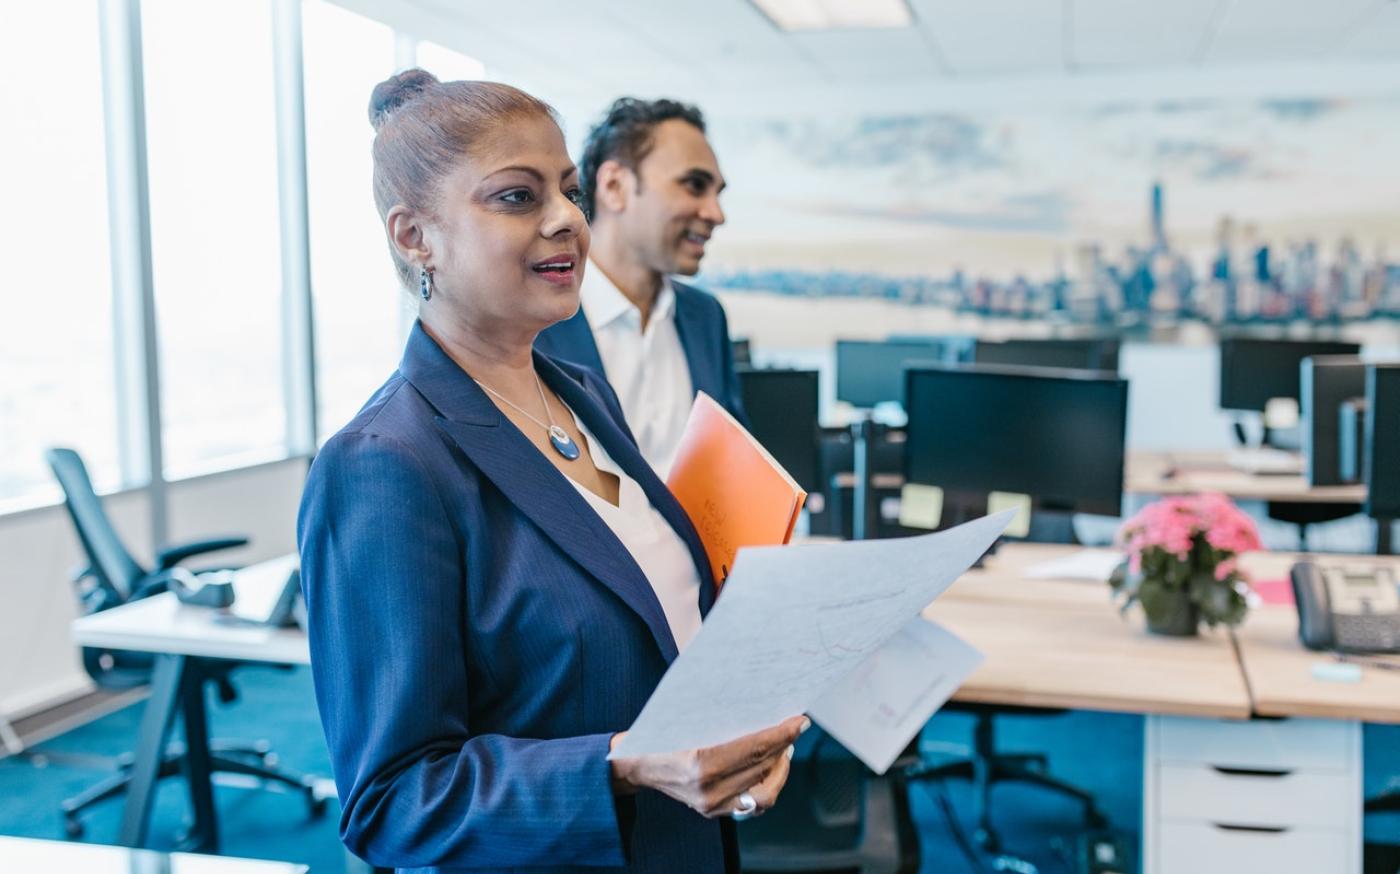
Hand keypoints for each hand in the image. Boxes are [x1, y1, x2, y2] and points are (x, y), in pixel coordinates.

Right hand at [610, 715, 808, 818]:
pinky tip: (769, 767)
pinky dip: (767, 785)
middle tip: (797, 727)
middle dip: (785, 745)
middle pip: (763, 767)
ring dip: (780, 769)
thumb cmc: (660, 733)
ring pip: (764, 792)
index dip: (782, 733)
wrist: (636, 764)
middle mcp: (709, 789)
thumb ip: (721, 714)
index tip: (800, 720)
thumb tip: (762, 701)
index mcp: (701, 762)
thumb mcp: (685, 716)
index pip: (756, 748)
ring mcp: (712, 805)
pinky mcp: (714, 812)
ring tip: (784, 749)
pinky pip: (753, 804)